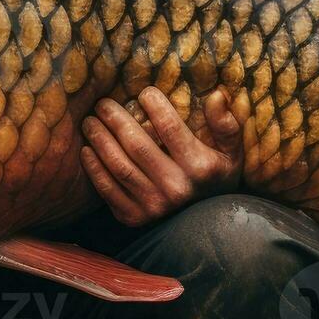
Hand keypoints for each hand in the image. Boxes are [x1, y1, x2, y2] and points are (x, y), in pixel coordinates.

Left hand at [81, 87, 245, 226]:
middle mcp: (176, 188)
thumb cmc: (216, 177)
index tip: (143, 91)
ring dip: (99, 140)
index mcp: (200, 167)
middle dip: (115, 119)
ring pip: (118, 166)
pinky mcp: (134, 218)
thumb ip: (225, 123)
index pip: (170, 127)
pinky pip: (107, 190)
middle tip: (102, 103)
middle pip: (137, 145)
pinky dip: (94, 169)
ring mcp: (153, 206)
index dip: (154, 104)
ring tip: (90, 122)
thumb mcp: (231, 152)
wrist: (208, 226)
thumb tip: (217, 93)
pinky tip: (86, 150)